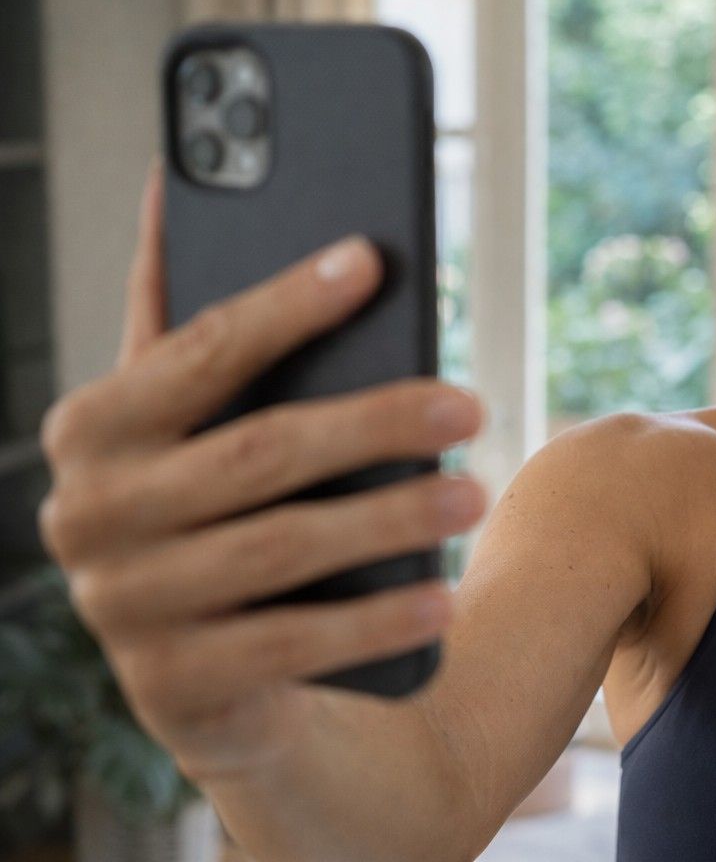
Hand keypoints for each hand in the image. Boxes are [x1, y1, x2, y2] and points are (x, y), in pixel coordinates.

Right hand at [37, 159, 488, 783]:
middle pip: (257, 452)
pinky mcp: (170, 690)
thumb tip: (170, 180)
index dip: (288, 303)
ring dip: (390, 520)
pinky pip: (289, 647)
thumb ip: (187, 320)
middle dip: (374, 422)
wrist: (221, 674)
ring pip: (280, 548)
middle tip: (469, 405)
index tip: (371, 259)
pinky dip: (372, 621)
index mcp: (93, 428)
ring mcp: (122, 609)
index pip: (199, 351)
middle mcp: (86, 516)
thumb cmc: (226, 507)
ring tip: (473, 494)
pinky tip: (441, 599)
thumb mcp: (200, 419)